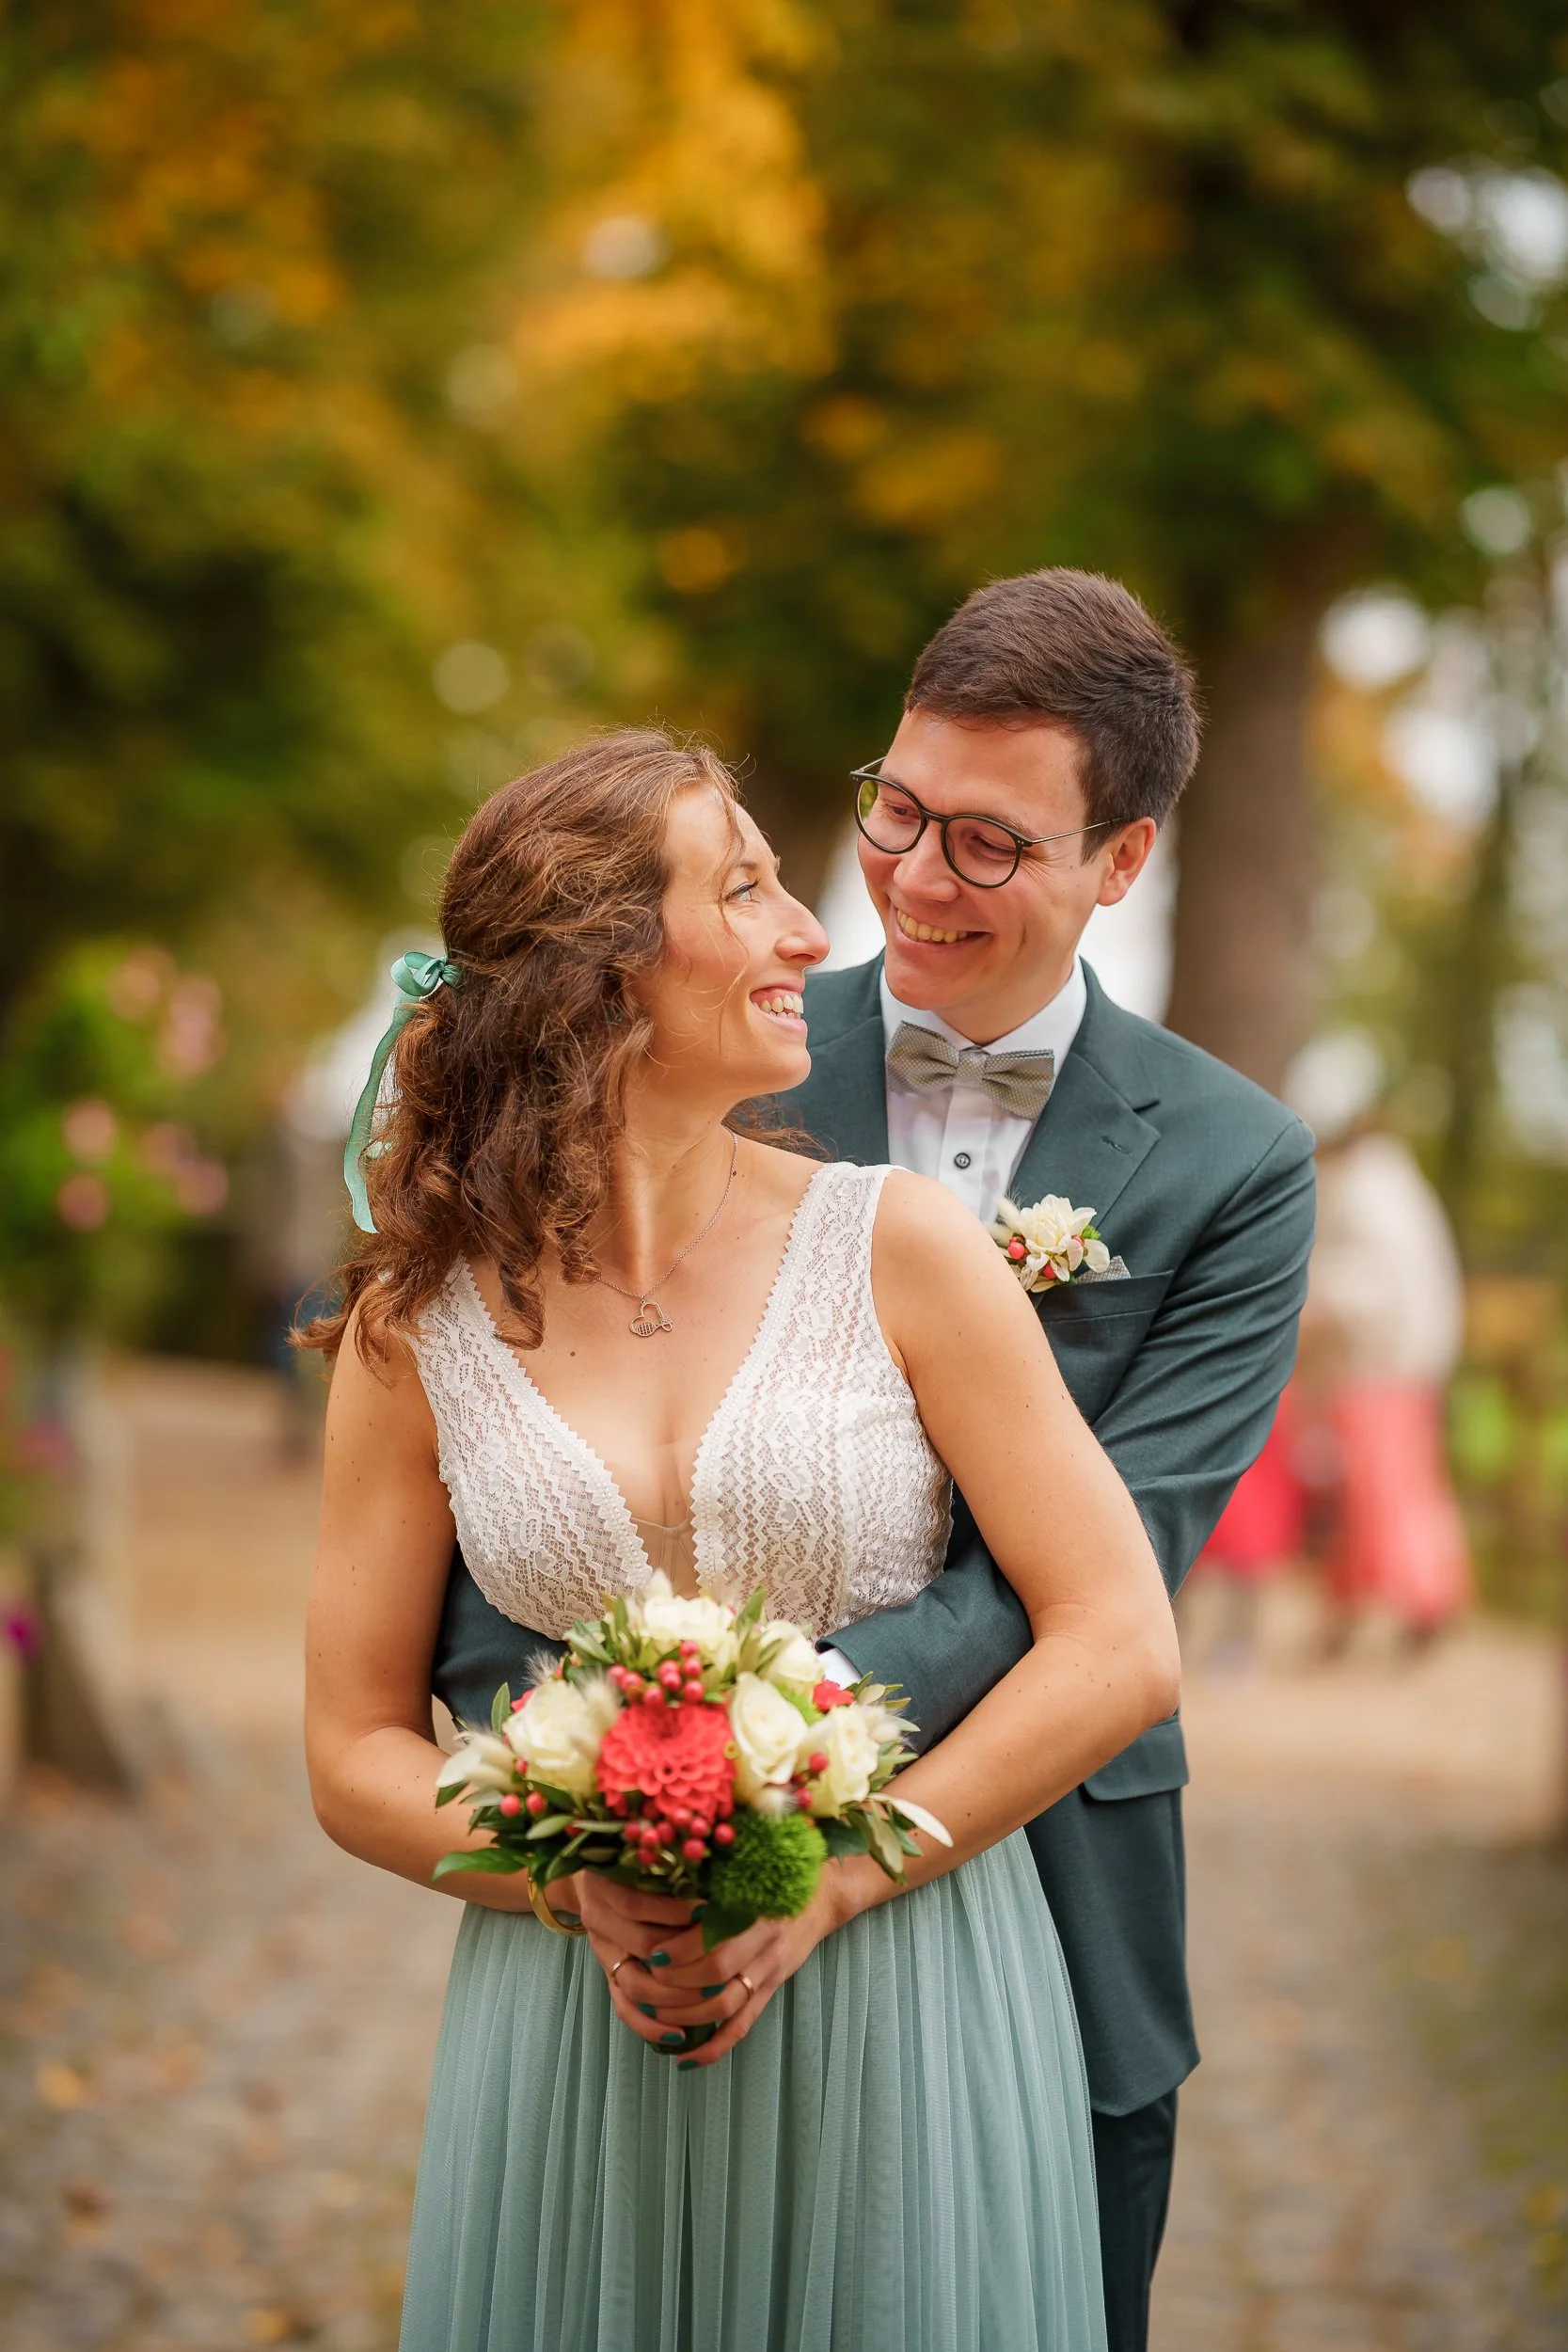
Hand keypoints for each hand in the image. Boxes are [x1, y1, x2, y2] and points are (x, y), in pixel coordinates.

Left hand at [575, 1870, 858, 2066]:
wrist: (824, 1894)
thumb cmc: (774, 1875)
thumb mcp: (746, 1871)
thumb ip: (709, 1881)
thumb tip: (657, 1885)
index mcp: (753, 1910)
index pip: (713, 1941)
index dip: (680, 1952)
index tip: (651, 1952)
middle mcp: (763, 1944)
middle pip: (715, 1977)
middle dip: (675, 1986)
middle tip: (645, 1983)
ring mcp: (769, 1970)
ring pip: (725, 2007)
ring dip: (686, 2017)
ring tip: (655, 2015)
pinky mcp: (771, 1990)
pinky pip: (742, 2027)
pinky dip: (713, 2047)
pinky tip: (685, 2060)